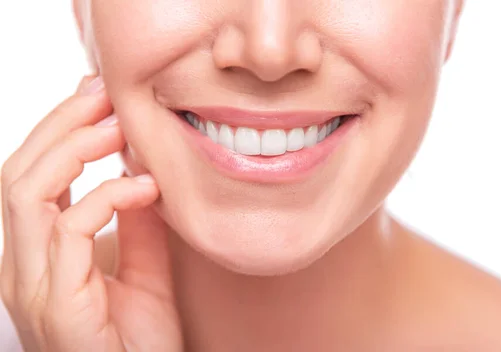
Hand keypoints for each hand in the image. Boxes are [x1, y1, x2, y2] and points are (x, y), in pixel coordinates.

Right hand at [0, 77, 182, 351]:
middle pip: (18, 172)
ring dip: (74, 149)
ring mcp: (33, 286)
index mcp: (39, 255)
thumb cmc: (140, 342)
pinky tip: (146, 188)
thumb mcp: (145, 268)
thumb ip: (136, 223)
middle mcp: (23, 266)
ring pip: (26, 192)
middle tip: (104, 94)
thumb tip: (139, 171)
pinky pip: (66, 231)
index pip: (31, 176)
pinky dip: (106, 197)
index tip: (98, 96)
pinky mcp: (56, 303)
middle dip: (60, 124)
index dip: (59, 129)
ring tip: (119, 128)